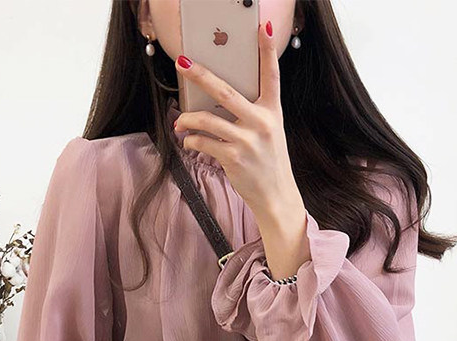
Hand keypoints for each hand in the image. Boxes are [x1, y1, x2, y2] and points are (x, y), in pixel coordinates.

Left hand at [173, 21, 302, 226]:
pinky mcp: (234, 158)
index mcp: (273, 112)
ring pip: (207, 120)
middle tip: (183, 62)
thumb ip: (252, 114)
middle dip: (201, 75)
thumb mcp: (270, 133)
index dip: (267, 50)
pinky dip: (192, 141)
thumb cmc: (268, 162)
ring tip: (180, 121)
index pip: (272, 75)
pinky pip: (204, 143)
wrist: (277, 196)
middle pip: (225, 91)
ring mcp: (247, 141)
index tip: (262, 27)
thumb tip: (216, 101)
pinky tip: (190, 142)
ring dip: (188, 119)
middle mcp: (262, 123)